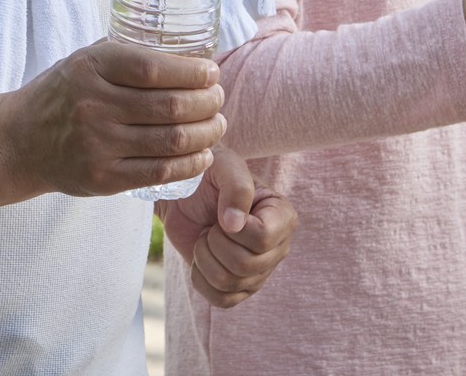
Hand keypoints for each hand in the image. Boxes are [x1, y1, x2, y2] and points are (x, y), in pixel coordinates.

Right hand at [0, 41, 224, 198]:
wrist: (20, 140)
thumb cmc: (63, 95)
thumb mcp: (84, 61)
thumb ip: (126, 56)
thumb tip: (187, 54)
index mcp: (90, 68)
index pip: (153, 68)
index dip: (191, 72)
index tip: (211, 72)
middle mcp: (93, 105)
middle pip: (170, 106)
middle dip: (207, 102)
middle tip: (217, 98)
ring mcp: (97, 144)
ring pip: (172, 140)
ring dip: (207, 133)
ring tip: (217, 124)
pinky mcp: (103, 177)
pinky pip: (161, 171)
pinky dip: (192, 163)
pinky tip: (203, 154)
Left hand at [161, 147, 294, 307]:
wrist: (182, 195)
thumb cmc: (207, 176)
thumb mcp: (223, 165)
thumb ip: (236, 187)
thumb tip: (234, 225)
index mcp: (283, 216)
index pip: (264, 238)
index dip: (235, 229)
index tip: (222, 213)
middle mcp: (278, 248)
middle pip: (245, 264)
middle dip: (214, 242)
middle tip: (211, 225)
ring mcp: (260, 272)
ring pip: (229, 283)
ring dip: (204, 257)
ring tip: (206, 238)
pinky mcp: (239, 290)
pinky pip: (220, 300)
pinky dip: (200, 278)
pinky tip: (201, 258)